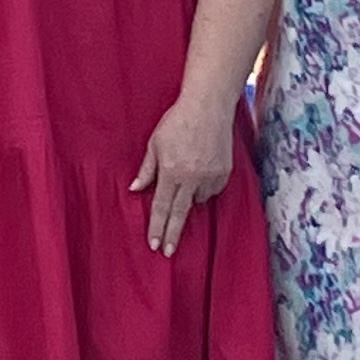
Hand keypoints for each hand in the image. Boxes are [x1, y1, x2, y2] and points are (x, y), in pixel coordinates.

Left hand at [128, 92, 232, 254]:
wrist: (208, 107)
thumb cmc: (177, 121)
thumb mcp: (155, 143)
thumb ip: (147, 169)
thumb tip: (135, 189)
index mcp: (171, 171)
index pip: (161, 206)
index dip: (157, 227)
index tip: (154, 244)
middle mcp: (192, 177)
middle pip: (180, 213)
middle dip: (173, 234)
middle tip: (168, 252)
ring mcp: (211, 176)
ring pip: (198, 200)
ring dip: (189, 198)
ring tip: (187, 176)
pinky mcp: (225, 172)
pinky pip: (211, 190)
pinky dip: (204, 188)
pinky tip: (200, 172)